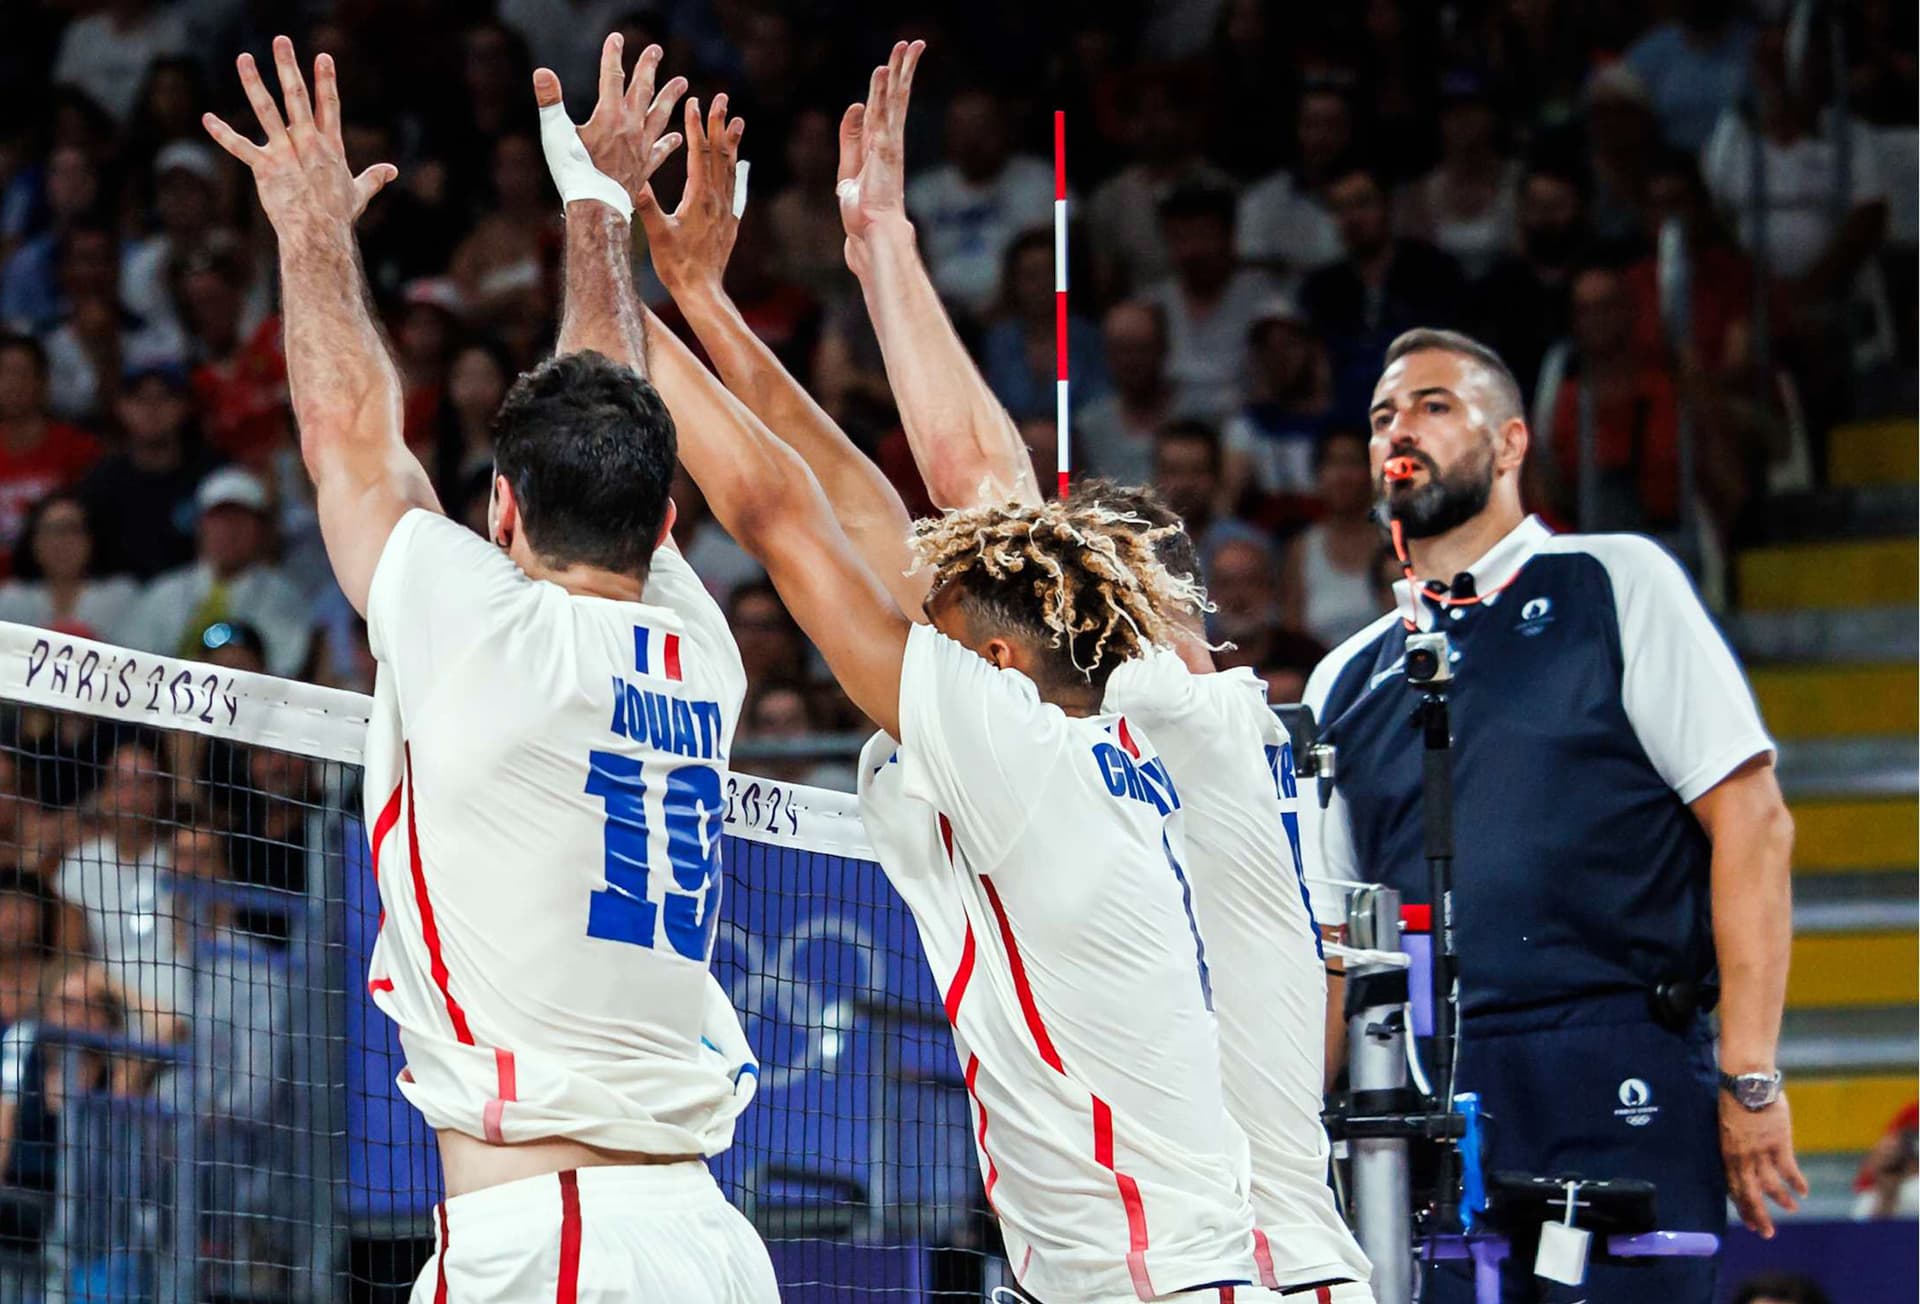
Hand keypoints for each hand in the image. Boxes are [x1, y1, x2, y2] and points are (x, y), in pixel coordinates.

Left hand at [202, 36, 396, 236]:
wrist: (320, 236)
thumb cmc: (338, 217)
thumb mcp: (359, 192)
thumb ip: (374, 177)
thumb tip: (392, 171)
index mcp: (330, 147)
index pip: (329, 106)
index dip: (326, 80)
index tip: (322, 56)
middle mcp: (308, 145)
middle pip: (298, 98)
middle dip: (289, 67)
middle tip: (282, 41)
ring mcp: (286, 155)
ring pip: (268, 112)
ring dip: (254, 83)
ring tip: (245, 58)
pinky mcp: (267, 169)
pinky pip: (241, 148)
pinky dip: (223, 134)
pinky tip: (207, 119)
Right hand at [534, 34, 686, 204]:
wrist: (597, 208)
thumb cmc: (573, 173)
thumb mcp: (555, 134)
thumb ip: (550, 102)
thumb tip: (542, 72)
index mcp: (610, 116)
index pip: (612, 77)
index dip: (613, 55)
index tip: (617, 38)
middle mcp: (631, 128)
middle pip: (642, 90)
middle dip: (648, 68)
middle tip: (656, 50)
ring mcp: (641, 147)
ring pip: (659, 116)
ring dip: (670, 97)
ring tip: (683, 82)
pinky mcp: (645, 167)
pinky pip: (661, 151)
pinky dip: (668, 142)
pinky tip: (677, 137)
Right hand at [635, 95, 744, 297]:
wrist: (702, 292)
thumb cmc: (676, 265)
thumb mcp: (657, 234)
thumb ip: (647, 206)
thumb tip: (632, 181)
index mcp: (699, 198)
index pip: (699, 153)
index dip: (696, 125)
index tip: (694, 101)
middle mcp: (717, 200)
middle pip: (719, 154)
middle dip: (719, 124)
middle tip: (722, 98)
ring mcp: (726, 211)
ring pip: (731, 169)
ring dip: (732, 143)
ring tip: (737, 120)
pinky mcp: (730, 223)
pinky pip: (736, 190)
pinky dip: (738, 172)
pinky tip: (742, 165)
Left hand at [837, 39, 923, 273]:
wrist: (871, 234)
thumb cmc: (862, 211)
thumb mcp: (848, 169)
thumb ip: (850, 137)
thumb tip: (855, 104)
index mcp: (880, 146)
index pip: (886, 107)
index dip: (892, 83)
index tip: (897, 60)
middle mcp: (889, 141)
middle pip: (897, 98)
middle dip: (904, 69)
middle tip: (914, 43)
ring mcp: (889, 145)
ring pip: (894, 100)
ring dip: (900, 71)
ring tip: (907, 46)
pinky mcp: (884, 151)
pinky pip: (884, 114)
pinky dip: (884, 92)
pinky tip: (885, 72)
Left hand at [1720, 1090, 1808, 1237]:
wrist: (1746, 1082)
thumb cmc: (1735, 1100)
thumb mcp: (1727, 1127)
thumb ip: (1736, 1146)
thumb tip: (1744, 1160)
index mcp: (1727, 1153)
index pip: (1733, 1187)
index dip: (1741, 1206)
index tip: (1749, 1222)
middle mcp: (1742, 1157)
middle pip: (1749, 1193)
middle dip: (1758, 1215)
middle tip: (1767, 1233)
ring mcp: (1760, 1151)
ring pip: (1770, 1185)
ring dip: (1781, 1200)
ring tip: (1791, 1209)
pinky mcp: (1778, 1143)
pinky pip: (1788, 1170)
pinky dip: (1796, 1182)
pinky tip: (1803, 1191)